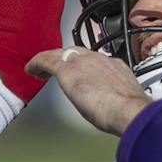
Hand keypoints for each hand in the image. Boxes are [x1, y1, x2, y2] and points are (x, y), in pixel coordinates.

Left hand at [26, 47, 150, 136]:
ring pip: (61, 54)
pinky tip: (31, 69)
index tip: (79, 70)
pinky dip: (37, 64)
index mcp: (114, 65)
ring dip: (51, 60)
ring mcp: (82, 62)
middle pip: (75, 52)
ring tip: (41, 69)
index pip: (94, 59)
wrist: (128, 109)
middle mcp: (98, 59)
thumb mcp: (125, 98)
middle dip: (65, 58)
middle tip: (56, 66)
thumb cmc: (130, 110)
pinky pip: (47, 61)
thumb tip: (117, 106)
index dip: (83, 64)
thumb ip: (118, 96)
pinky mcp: (67, 70)